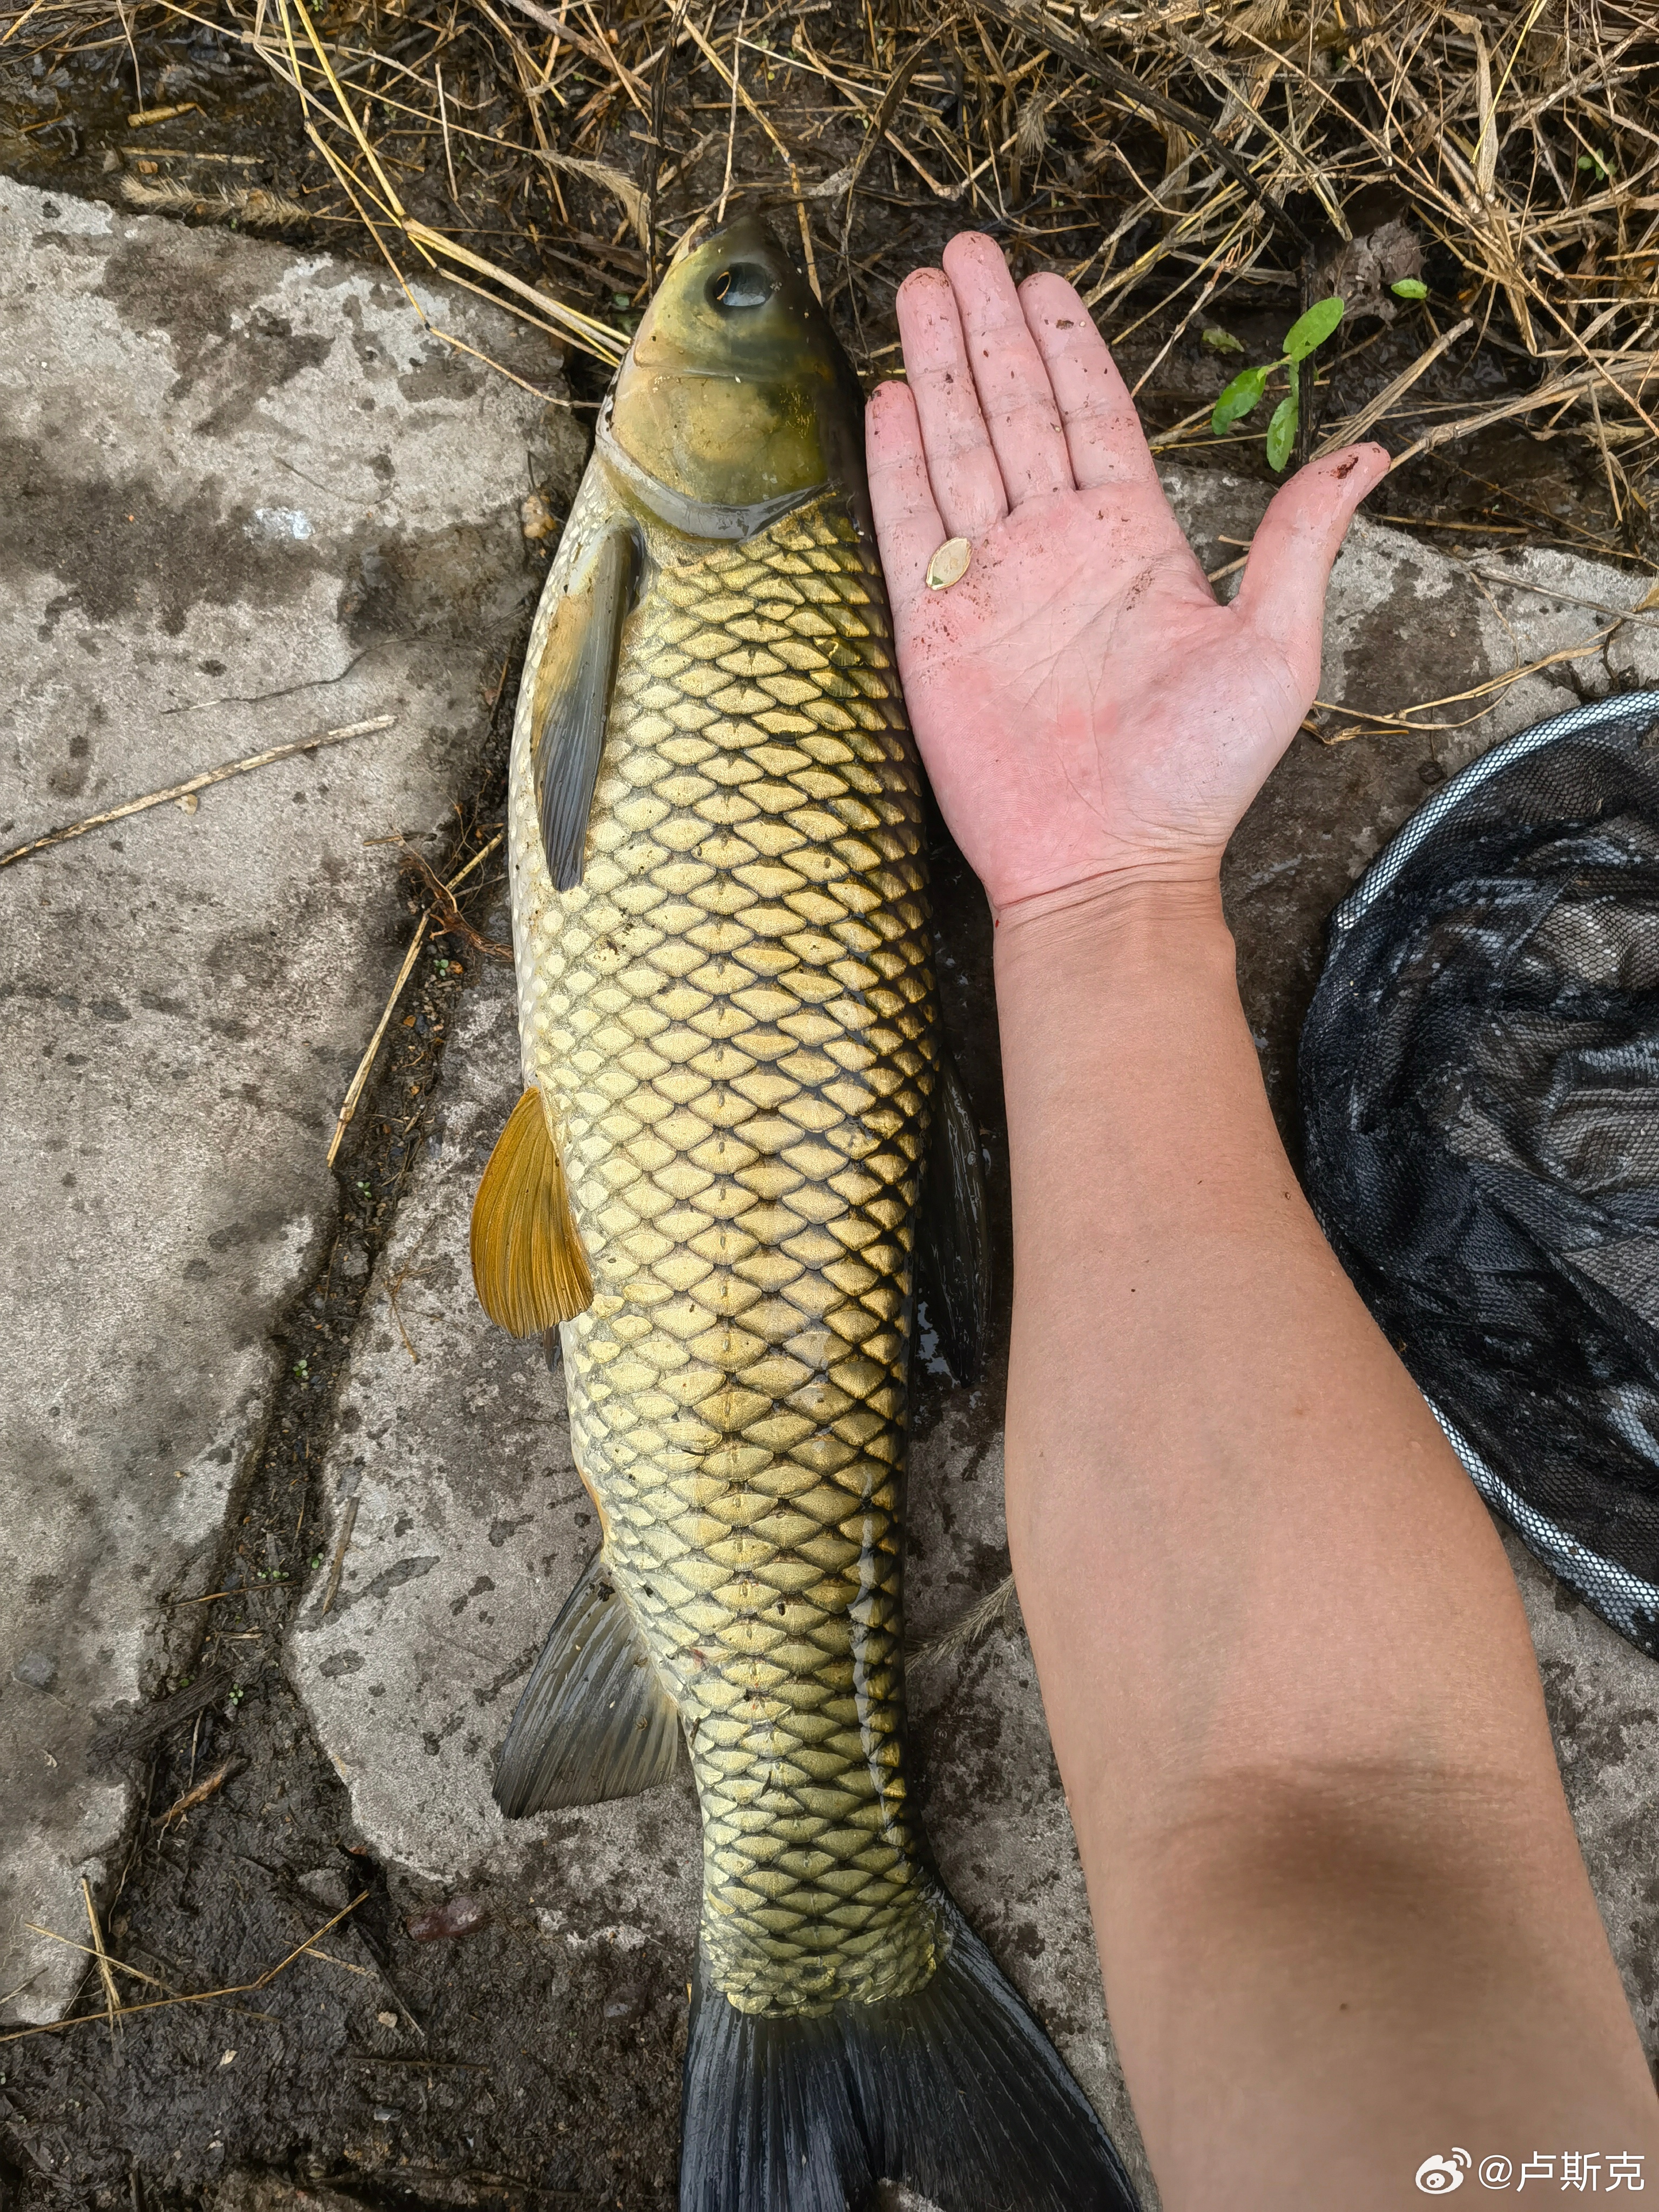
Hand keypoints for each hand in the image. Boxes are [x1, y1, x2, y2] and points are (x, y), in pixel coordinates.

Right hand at [866, 234, 1389, 917]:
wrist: (1107, 865)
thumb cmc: (1195, 777)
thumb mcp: (1276, 651)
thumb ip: (1299, 543)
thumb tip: (1371, 458)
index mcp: (1132, 542)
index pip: (1094, 416)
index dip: (1068, 346)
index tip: (1044, 283)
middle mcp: (1055, 550)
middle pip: (1016, 411)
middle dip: (989, 331)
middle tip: (964, 254)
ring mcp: (990, 584)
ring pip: (958, 449)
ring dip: (938, 371)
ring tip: (920, 292)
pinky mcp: (933, 629)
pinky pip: (908, 527)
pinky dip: (895, 462)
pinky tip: (889, 400)